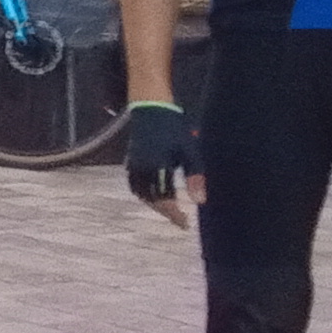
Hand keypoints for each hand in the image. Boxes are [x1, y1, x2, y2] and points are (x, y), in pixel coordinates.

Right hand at [123, 97, 194, 225]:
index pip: (165, 200)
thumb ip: (195, 177)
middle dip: (166, 211)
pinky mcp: (131, 160)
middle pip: (151, 199)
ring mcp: (134, 164)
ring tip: (169, 210)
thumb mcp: (189, 151)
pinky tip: (155, 194)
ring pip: (141, 193)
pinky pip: (135, 184)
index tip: (186, 224)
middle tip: (180, 220)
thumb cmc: (174, 128)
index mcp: (157, 167)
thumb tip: (200, 202)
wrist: (151, 108)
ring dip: (154, 204)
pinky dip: (144, 193)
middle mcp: (142, 168)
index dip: (175, 214)